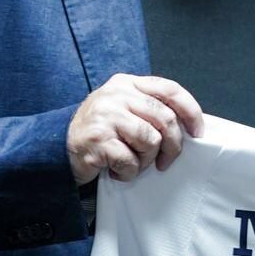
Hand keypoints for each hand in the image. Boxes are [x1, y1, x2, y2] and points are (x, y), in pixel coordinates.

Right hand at [67, 74, 202, 183]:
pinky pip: (130, 160)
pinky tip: (117, 171)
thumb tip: (188, 126)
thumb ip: (150, 108)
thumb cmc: (99, 131)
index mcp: (127, 83)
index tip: (198, 132)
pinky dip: (128, 172)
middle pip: (165, 119)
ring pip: (151, 140)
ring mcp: (106, 116)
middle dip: (173, 146)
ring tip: (133, 163)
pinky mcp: (98, 140)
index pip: (170, 90)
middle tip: (165, 162)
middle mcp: (117, 95)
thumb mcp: (123, 108)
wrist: (57, 146)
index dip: (190, 111)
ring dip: (147, 160)